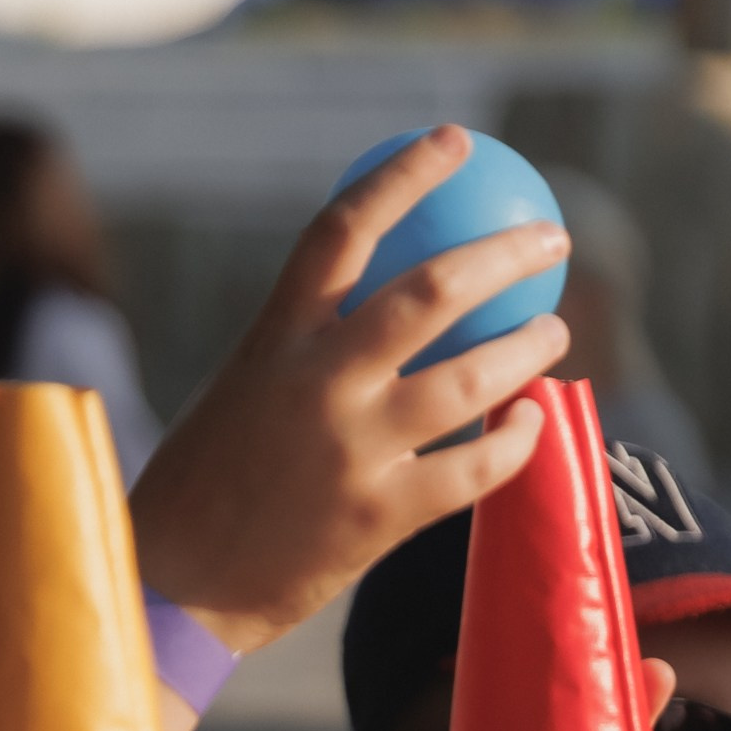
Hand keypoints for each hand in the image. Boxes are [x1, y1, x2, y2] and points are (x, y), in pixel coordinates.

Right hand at [128, 126, 570, 655]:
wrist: (172, 588)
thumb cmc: (200, 487)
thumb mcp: (238, 390)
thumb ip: (301, 349)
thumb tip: (372, 303)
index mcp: (272, 340)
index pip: (343, 229)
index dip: (405, 174)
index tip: (456, 142)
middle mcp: (316, 383)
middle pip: (431, 291)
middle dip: (505, 253)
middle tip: (550, 240)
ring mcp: (351, 450)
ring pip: (470, 380)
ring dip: (529, 348)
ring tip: (557, 332)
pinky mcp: (378, 518)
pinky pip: (472, 469)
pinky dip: (514, 441)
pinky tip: (532, 423)